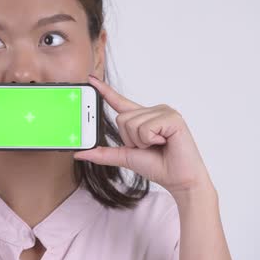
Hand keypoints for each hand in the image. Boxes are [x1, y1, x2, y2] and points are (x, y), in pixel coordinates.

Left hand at [74, 75, 213, 196]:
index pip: (119, 102)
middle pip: (122, 118)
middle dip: (130, 139)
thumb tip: (80, 154)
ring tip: (158, 145)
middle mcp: (154, 110)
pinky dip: (150, 140)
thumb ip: (104, 153)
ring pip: (132, 123)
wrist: (180, 180)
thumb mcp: (125, 157)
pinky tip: (164, 143)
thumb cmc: (158, 166)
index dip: (104, 91)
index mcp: (142, 118)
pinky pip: (145, 128)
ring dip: (141, 141)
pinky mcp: (173, 117)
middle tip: (149, 146)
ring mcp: (164, 111)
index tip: (90, 79)